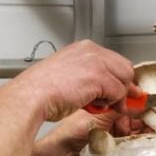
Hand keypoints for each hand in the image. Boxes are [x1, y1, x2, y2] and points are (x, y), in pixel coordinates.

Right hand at [10, 40, 137, 122]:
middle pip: (124, 68)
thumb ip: (91, 80)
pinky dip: (111, 104)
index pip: (114, 61)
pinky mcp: (98, 76)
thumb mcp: (69, 78)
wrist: (30, 97)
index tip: (119, 93)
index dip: (119, 79)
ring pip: (124, 80)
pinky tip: (94, 107)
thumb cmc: (40, 92)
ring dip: (116, 98)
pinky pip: (119, 93)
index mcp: (83, 48)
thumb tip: (109, 92)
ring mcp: (96, 62)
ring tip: (98, 105)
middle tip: (115, 103)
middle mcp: (91, 51)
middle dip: (123, 88)